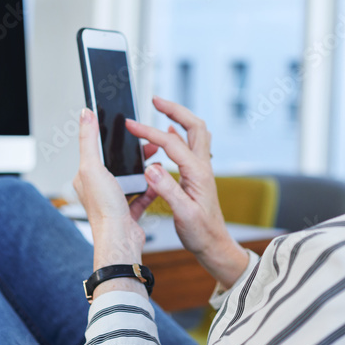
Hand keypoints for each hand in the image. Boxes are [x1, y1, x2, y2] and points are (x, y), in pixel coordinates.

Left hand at [73, 109, 158, 298]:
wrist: (120, 241)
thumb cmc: (105, 209)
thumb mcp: (93, 167)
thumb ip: (89, 140)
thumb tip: (85, 114)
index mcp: (86, 177)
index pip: (97, 151)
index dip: (111, 138)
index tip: (124, 127)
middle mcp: (98, 189)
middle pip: (117, 164)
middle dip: (133, 153)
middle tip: (148, 144)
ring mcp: (114, 201)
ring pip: (131, 179)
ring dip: (143, 170)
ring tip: (156, 160)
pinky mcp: (128, 213)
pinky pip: (141, 196)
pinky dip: (151, 188)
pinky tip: (158, 181)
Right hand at [126, 96, 249, 289]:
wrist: (214, 244)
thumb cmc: (201, 232)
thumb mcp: (183, 214)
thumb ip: (167, 190)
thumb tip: (152, 168)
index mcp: (197, 172)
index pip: (170, 142)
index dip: (148, 131)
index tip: (130, 125)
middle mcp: (202, 166)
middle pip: (193, 125)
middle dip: (174, 109)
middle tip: (155, 100)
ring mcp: (201, 169)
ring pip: (195, 132)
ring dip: (179, 117)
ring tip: (160, 109)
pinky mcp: (198, 175)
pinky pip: (190, 145)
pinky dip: (179, 133)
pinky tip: (170, 132)